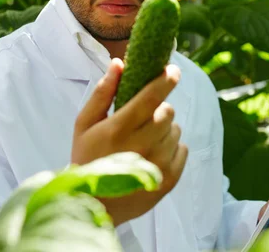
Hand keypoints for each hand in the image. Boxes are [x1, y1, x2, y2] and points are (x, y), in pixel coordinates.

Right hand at [71, 58, 187, 225]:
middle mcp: (141, 146)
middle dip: (159, 110)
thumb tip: (119, 63)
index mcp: (119, 129)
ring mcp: (158, 164)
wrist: (93, 205)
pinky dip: (172, 147)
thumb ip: (103, 92)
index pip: (151, 97)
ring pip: (176, 130)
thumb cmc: (87, 158)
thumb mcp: (85, 124)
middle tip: (144, 119)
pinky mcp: (169, 179)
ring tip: (145, 141)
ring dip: (164, 130)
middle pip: (168, 113)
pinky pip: (183, 149)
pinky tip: (153, 154)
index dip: (165, 80)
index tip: (173, 69)